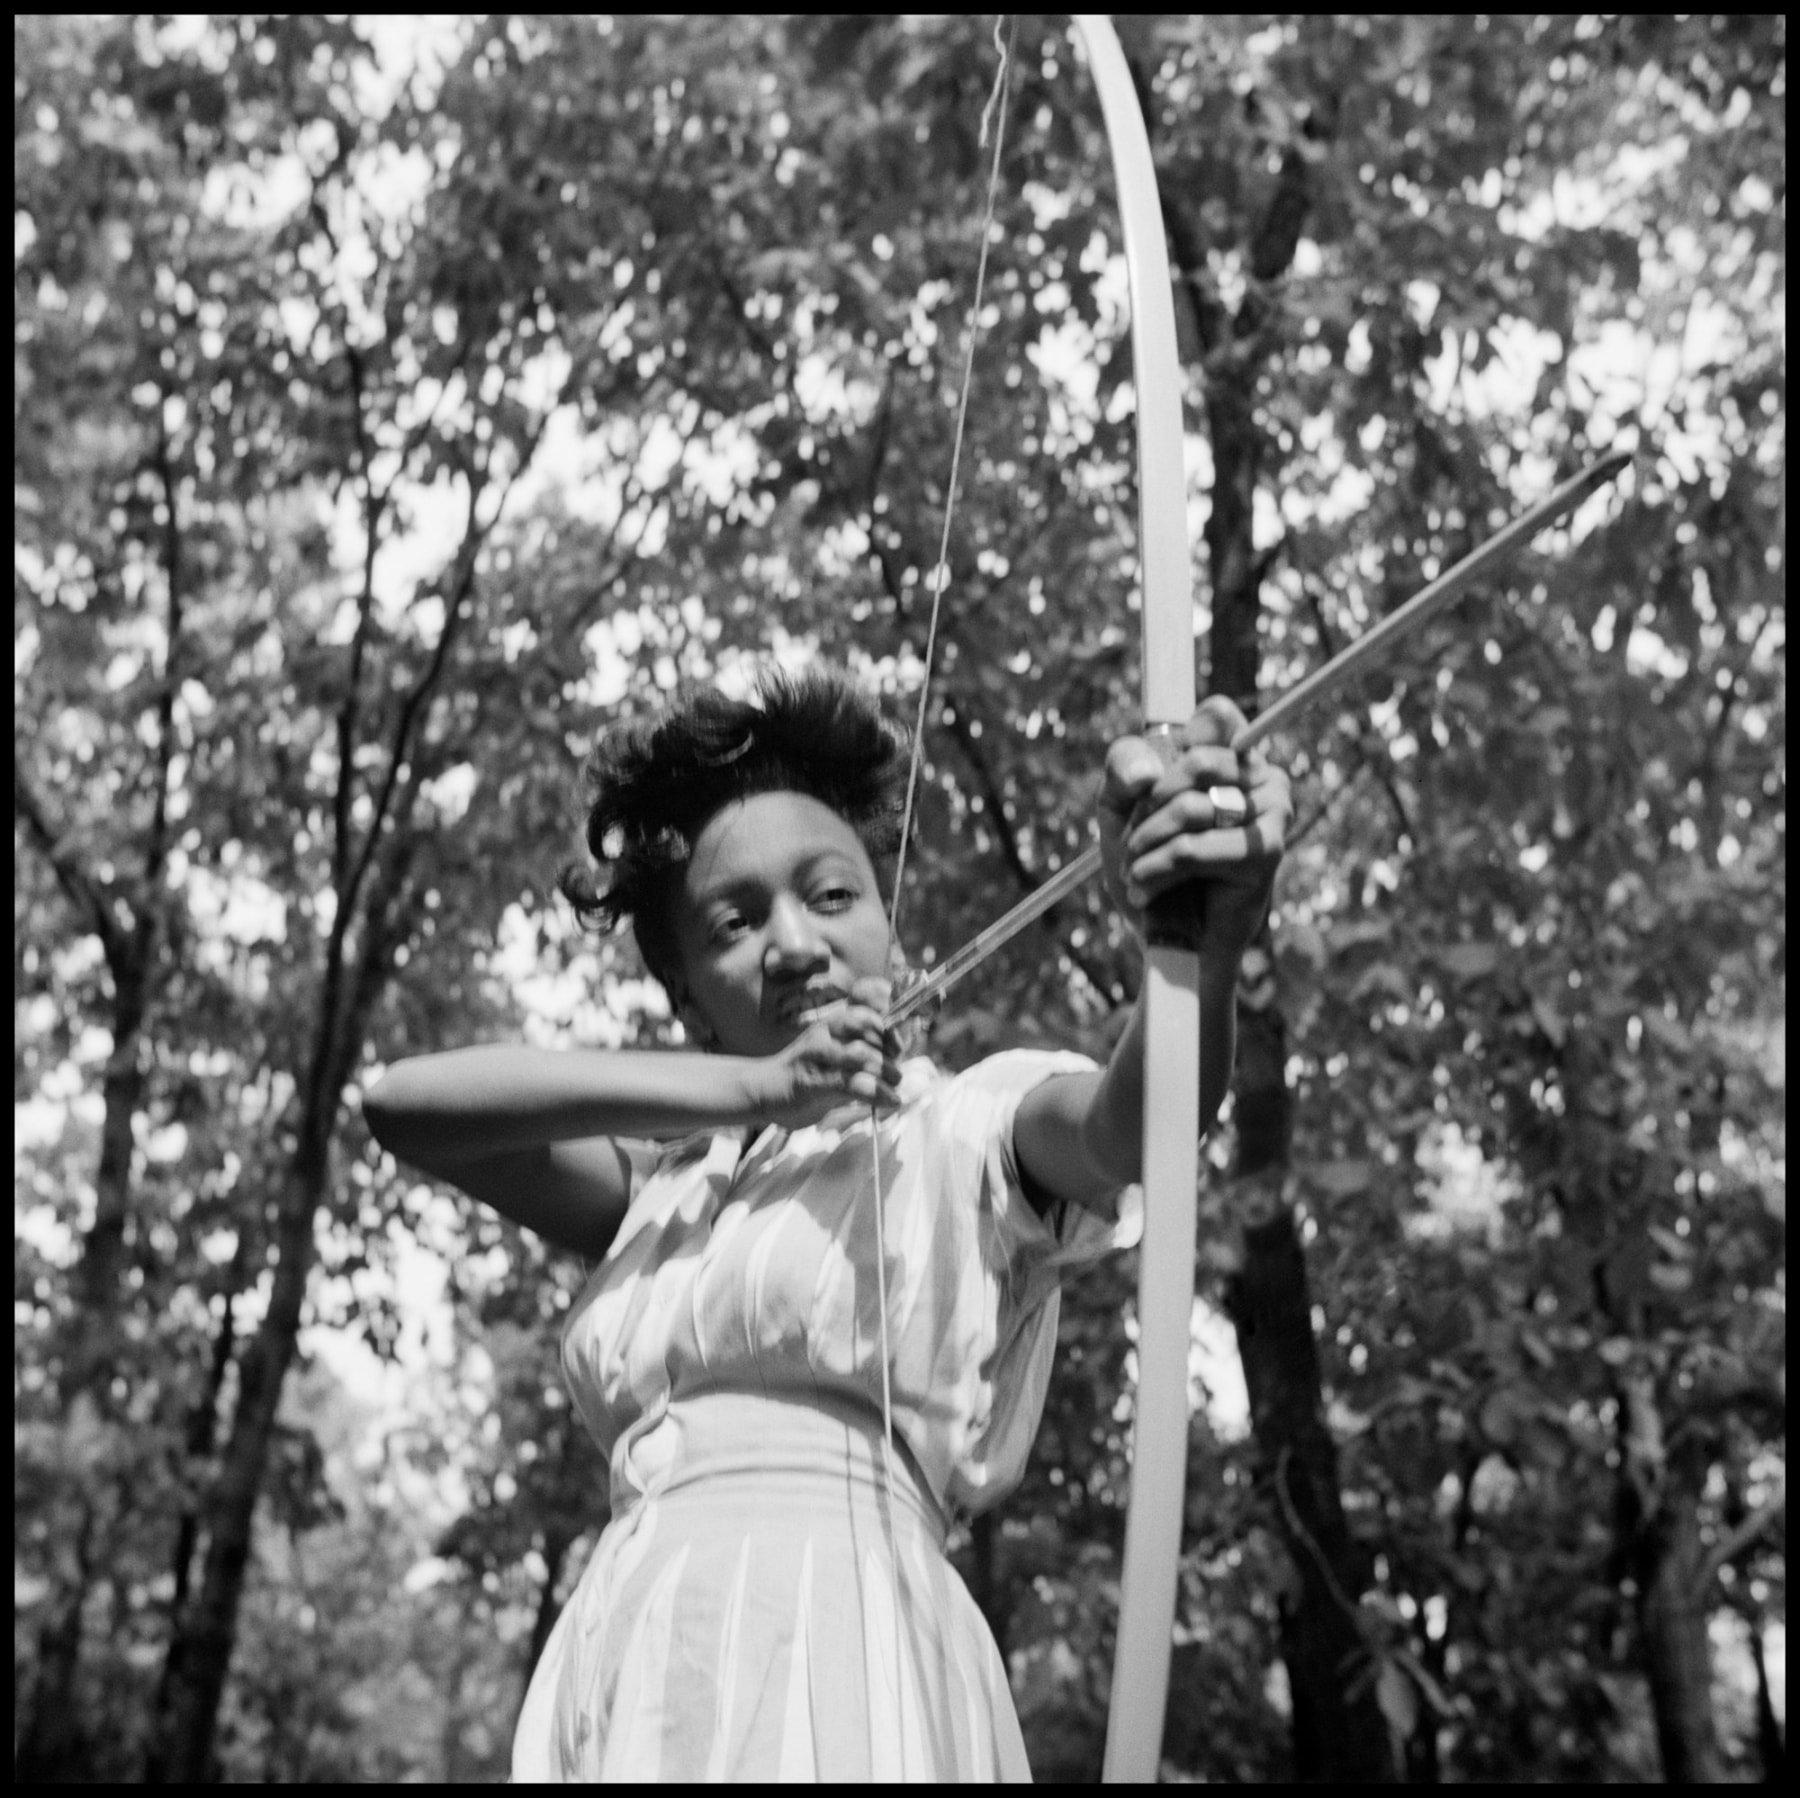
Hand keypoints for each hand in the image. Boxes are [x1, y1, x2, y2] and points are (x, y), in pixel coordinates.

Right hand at [752, 976, 902, 1128]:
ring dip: (886, 1070)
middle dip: (892, 1043)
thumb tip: (908, 1042)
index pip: (865, 995)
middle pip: (867, 1024)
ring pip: (861, 1054)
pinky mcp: (812, 1082)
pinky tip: (890, 1100)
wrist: (764, 1091)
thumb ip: (869, 1046)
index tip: (908, 1024)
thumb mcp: (839, 1052)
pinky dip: (877, 1092)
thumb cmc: (809, 1072)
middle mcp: (825, 1030)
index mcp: (834, 1020)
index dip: (891, 1003)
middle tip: (898, 1062)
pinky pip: (850, 1083)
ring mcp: (817, 1055)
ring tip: (895, 1083)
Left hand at [1098, 696, 1291, 958]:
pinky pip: (1193, 848)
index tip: (1152, 787)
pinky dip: (1157, 869)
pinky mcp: (1266, 853)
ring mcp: (1272, 813)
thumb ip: (1123, 768)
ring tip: (1135, 871)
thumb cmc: (1150, 865)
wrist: (1167, 936)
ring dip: (1146, 845)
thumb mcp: (1120, 808)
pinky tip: (1147, 890)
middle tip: (1133, 842)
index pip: (1219, 715)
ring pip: (1191, 808)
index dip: (1180, 743)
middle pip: (1197, 761)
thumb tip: (1148, 773)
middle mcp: (1263, 777)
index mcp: (1234, 758)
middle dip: (1149, 807)